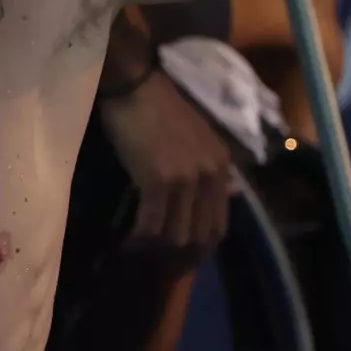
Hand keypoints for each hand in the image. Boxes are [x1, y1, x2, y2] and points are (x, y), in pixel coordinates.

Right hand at [98, 69, 234, 252]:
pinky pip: (151, 224)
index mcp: (221, 167)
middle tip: (156, 264)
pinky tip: (127, 241)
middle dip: (178, 256)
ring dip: (156, 249)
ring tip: (138, 251)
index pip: (219, 225)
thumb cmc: (158, 108)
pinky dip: (138, 238)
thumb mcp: (196, 139)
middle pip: (200, 235)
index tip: (179, 258)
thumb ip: (208, 169)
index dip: (200, 248)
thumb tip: (223, 196)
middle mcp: (210, 175)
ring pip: (175, 234)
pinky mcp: (158, 180)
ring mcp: (186, 179)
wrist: (135, 86)